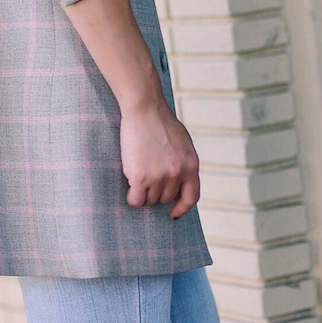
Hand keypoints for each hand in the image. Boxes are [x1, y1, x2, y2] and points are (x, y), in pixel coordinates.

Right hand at [120, 101, 199, 217]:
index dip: (182, 208)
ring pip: (150, 200)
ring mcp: (158, 177)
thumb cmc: (160, 122)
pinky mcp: (140, 177)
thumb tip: (179, 183)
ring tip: (137, 176)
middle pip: (165, 198)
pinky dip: (132, 198)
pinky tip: (130, 187)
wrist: (144, 109)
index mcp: (191, 166)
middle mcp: (177, 174)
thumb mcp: (182, 143)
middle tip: (147, 181)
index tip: (173, 213)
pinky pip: (135, 199)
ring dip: (143, 193)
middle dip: (157, 193)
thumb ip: (183, 163)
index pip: (191, 197)